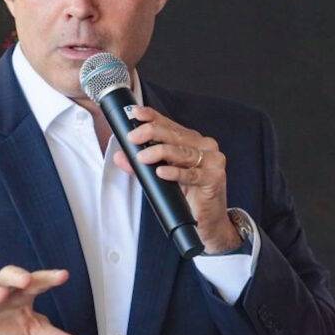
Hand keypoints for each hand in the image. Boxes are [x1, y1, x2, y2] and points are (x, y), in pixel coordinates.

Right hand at [0, 266, 84, 334]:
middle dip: (18, 275)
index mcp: (23, 290)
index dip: (50, 277)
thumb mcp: (31, 328)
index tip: (64, 275)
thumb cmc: (6, 318)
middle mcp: (3, 286)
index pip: (38, 281)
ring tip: (1, 296)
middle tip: (27, 280)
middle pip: (10, 275)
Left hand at [113, 106, 241, 253]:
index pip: (170, 124)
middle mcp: (204, 146)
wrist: (209, 221)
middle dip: (152, 133)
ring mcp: (212, 161)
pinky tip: (162, 171)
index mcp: (193, 141)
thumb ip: (142, 165)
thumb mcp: (162, 176)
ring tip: (142, 156)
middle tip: (133, 137)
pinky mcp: (214, 178)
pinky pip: (191, 174)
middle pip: (176, 135)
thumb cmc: (188, 195)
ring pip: (183, 152)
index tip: (136, 113)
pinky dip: (175, 173)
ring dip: (160, 152)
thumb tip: (121, 156)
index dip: (153, 117)